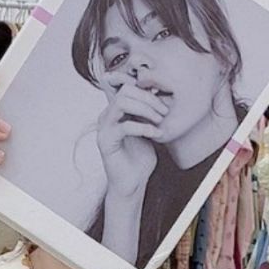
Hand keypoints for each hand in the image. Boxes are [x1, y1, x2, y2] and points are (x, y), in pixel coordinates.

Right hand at [96, 81, 167, 199]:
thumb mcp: (148, 129)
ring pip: (122, 103)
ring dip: (145, 109)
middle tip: (165, 112)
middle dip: (148, 98)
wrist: (133, 183)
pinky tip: (156, 133)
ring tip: (159, 120)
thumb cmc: (141, 158)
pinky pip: (125, 126)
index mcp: (116, 111)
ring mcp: (104, 128)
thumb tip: (162, 92)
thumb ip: (148, 112)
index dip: (146, 89)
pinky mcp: (106, 142)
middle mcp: (107, 116)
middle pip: (125, 90)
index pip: (127, 86)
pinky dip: (144, 127)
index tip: (163, 102)